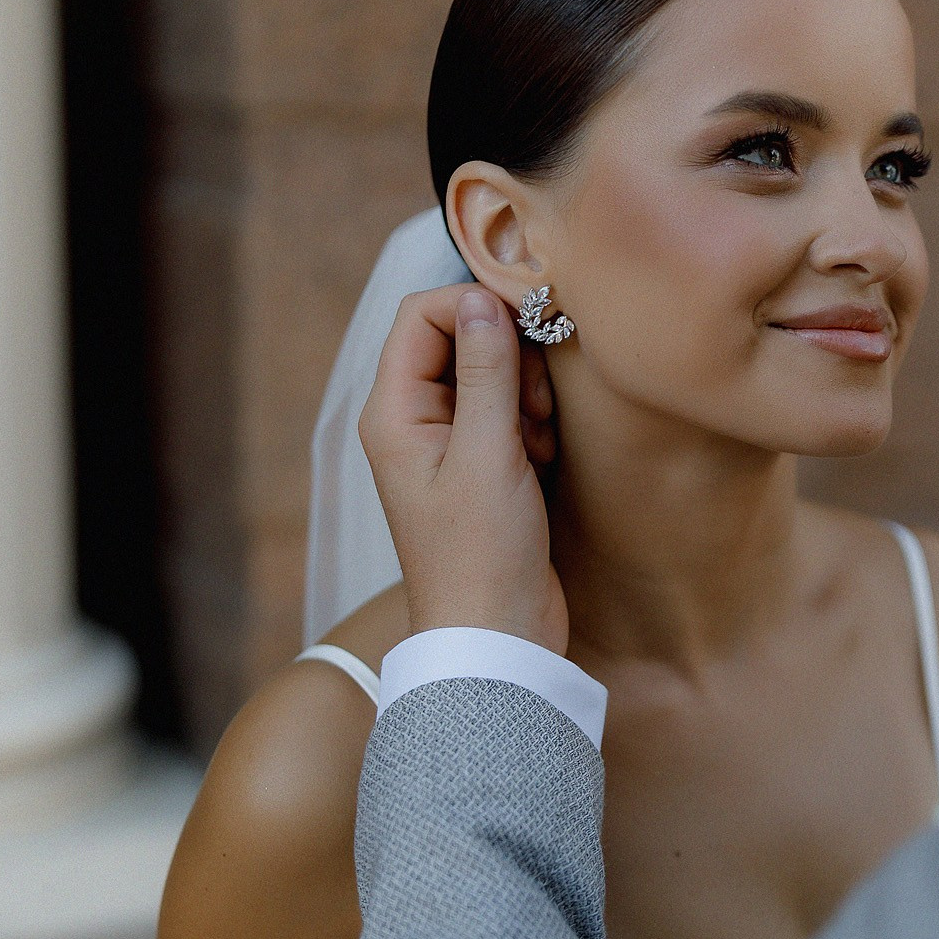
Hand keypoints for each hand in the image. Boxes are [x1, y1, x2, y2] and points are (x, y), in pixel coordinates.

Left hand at [360, 285, 568, 652]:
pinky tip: (544, 458)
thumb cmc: (482, 556)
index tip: (530, 325)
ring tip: (541, 439)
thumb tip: (484, 302)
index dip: (476, 308)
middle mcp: (414, 421)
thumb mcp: (490, 454)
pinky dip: (533, 423)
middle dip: (509, 355)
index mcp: (394, 413)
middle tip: (538, 402)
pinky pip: (508, 413)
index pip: (423, 315)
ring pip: (490, 375)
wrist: (497, 636)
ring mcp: (447, 445)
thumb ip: (488, 372)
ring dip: (527, 392)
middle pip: (459, 339)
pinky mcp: (481, 467)